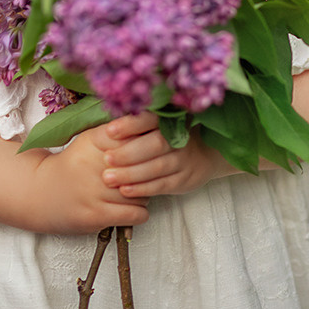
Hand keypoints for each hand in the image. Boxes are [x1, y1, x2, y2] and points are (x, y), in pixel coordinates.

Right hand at [29, 119, 151, 235]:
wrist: (41, 192)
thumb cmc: (74, 164)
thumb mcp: (90, 140)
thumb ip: (118, 132)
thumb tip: (153, 125)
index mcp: (92, 140)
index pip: (133, 136)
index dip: (146, 144)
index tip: (151, 148)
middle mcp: (93, 164)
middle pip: (140, 164)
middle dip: (149, 169)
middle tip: (147, 172)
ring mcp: (94, 191)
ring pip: (142, 190)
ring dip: (145, 192)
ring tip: (138, 191)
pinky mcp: (96, 215)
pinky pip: (136, 213)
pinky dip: (140, 211)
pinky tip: (133, 207)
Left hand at [99, 112, 233, 198]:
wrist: (204, 156)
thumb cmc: (168, 139)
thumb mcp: (159, 127)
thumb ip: (139, 126)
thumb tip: (104, 125)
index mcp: (170, 120)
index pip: (151, 119)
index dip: (131, 124)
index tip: (110, 130)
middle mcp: (179, 139)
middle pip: (155, 144)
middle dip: (129, 152)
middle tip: (106, 158)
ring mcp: (183, 160)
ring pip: (157, 167)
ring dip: (131, 173)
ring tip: (108, 177)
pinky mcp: (183, 180)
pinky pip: (161, 185)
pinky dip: (142, 188)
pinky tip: (125, 190)